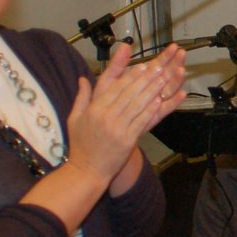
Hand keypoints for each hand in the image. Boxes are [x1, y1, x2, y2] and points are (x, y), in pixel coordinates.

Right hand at [66, 42, 185, 181]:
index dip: (130, 76)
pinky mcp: (128, 140)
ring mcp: (118, 129)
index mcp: (93, 110)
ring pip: (138, 105)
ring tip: (163, 79)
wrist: (87, 171)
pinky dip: (151, 109)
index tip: (142, 66)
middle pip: (129, 93)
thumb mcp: (74, 119)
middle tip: (158, 67)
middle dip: (145, 79)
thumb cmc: (81, 144)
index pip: (115, 88)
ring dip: (152, 91)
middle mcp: (106, 117)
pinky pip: (142, 121)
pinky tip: (160, 100)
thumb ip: (81, 97)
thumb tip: (83, 78)